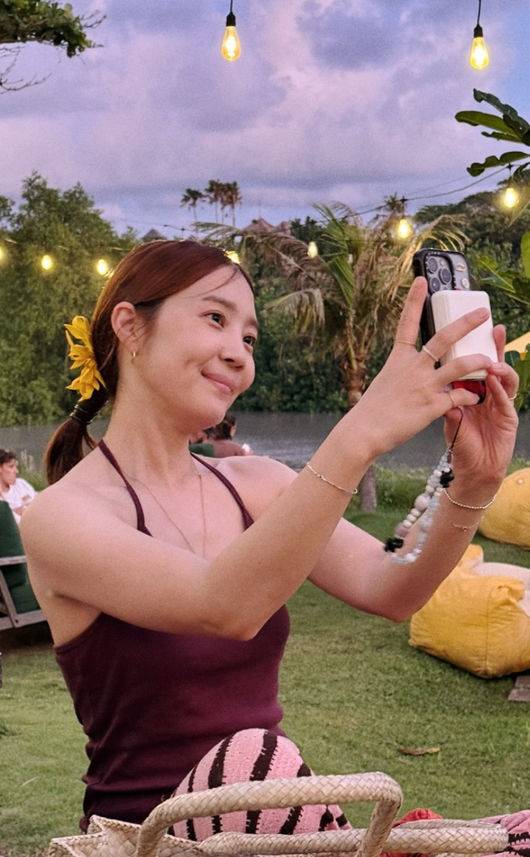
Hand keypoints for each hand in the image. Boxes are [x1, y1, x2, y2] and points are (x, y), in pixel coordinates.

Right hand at [353, 278, 499, 457]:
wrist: (365, 431)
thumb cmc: (372, 410)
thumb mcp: (386, 383)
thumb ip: (405, 374)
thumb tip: (415, 372)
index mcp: (399, 359)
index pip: (407, 323)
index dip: (414, 300)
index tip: (422, 281)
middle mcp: (413, 367)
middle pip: (444, 338)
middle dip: (466, 323)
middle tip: (482, 313)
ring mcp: (424, 385)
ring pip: (460, 365)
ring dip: (478, 361)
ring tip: (490, 360)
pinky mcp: (432, 405)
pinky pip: (460, 396)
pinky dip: (470, 396)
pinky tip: (475, 397)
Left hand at [443, 323, 518, 491]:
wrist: (473, 470)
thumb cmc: (460, 443)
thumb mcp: (448, 417)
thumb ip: (444, 400)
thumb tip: (432, 383)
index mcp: (473, 391)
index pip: (475, 364)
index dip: (476, 347)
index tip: (470, 328)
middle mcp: (489, 394)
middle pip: (495, 366)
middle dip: (496, 347)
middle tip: (495, 330)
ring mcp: (500, 405)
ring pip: (505, 379)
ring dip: (500, 368)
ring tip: (492, 361)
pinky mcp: (508, 419)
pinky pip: (505, 400)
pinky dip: (500, 389)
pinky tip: (495, 380)